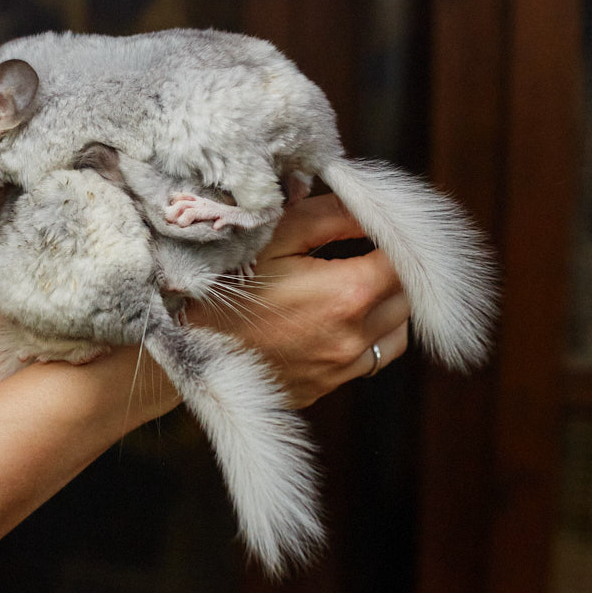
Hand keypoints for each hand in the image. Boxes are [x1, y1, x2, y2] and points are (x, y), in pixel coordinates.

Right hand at [186, 194, 410, 407]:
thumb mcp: (276, 234)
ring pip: (398, 331)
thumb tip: (369, 205)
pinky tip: (341, 318)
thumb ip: (331, 215)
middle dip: (394, 269)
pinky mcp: (325, 387)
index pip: (405, 260)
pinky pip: (371, 360)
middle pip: (407, 296)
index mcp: (348, 294)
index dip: (397, 238)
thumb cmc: (225, 284)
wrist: (183, 346)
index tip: (380, 226)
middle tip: (366, 248)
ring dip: (389, 305)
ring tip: (357, 284)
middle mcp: (353, 337)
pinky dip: (370, 337)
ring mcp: (340, 368)